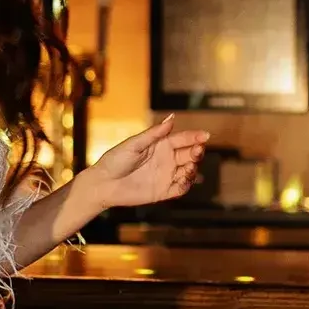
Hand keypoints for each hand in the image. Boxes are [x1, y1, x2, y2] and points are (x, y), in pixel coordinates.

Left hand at [89, 114, 209, 208]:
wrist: (103, 184)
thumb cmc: (114, 160)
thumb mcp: (134, 144)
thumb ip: (154, 134)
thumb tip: (172, 118)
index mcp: (161, 145)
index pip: (184, 139)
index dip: (195, 137)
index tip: (205, 136)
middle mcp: (167, 159)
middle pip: (190, 154)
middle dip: (197, 152)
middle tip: (197, 152)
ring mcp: (166, 175)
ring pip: (189, 171)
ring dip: (193, 169)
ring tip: (188, 168)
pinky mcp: (163, 191)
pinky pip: (180, 189)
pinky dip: (186, 185)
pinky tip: (183, 180)